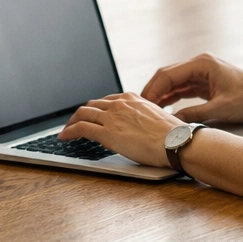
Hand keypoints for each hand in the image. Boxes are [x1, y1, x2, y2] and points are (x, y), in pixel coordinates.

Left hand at [58, 92, 180, 167]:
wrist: (177, 142)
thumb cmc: (173, 136)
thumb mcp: (156, 119)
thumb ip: (142, 119)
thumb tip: (139, 129)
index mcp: (132, 99)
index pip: (107, 100)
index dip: (96, 109)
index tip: (93, 115)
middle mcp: (120, 103)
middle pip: (92, 105)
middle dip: (81, 114)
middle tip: (75, 123)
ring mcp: (112, 117)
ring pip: (83, 114)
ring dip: (71, 122)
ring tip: (66, 131)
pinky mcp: (107, 133)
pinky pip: (81, 128)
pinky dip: (69, 131)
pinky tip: (64, 137)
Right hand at [140, 53, 242, 122]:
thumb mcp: (221, 110)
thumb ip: (195, 114)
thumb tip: (173, 122)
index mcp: (202, 64)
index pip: (169, 74)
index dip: (153, 89)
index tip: (143, 104)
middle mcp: (198, 64)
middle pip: (167, 75)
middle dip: (152, 91)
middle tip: (138, 107)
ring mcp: (200, 72)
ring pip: (172, 81)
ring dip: (159, 94)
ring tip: (146, 109)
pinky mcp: (203, 81)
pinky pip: (181, 88)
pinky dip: (170, 97)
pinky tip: (161, 108)